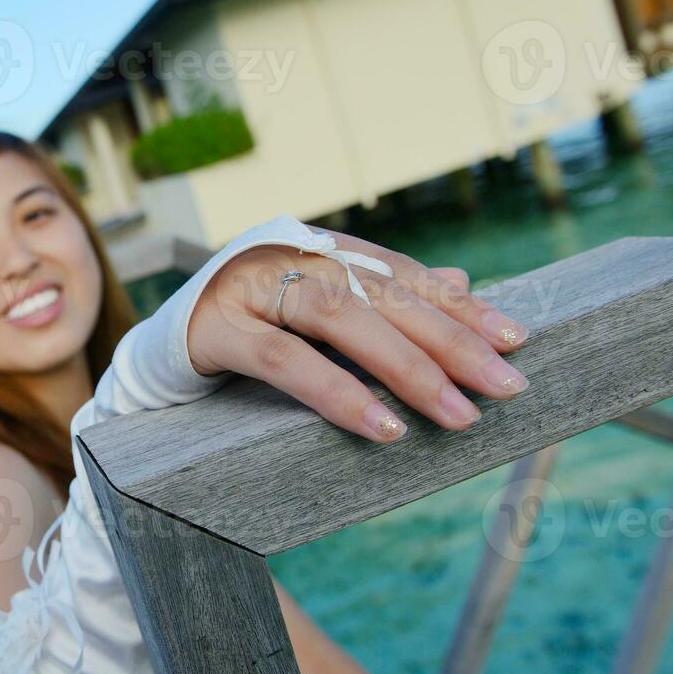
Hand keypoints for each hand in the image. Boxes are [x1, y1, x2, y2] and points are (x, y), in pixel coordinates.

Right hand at [186, 228, 530, 442]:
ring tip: (457, 415)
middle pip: (382, 295)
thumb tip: (463, 278)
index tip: (515, 340)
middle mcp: (287, 254)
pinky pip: (285, 362)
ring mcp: (249, 287)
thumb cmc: (250, 327)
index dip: (459, 306)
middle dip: (450, 342)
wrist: (157, 345)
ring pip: (340, 320)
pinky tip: (382, 427)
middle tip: (506, 385)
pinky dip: (337, 394)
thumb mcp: (317, 309)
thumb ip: (382, 293)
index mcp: (318, 246)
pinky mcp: (216, 329)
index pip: (401, 274)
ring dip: (406, 369)